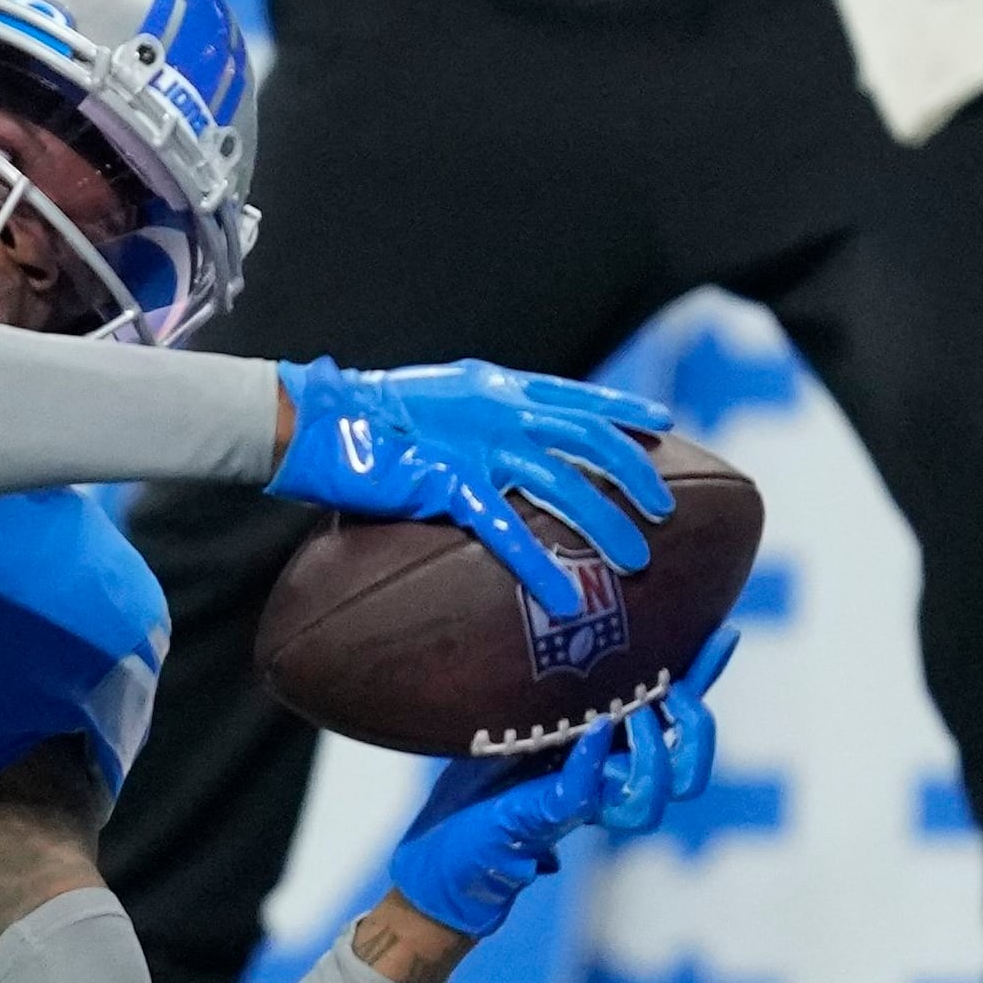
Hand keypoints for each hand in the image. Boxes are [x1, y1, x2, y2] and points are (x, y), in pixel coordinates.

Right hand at [272, 356, 671, 615]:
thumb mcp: (438, 402)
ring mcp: (476, 445)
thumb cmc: (369, 418)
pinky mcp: (450, 483)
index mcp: (494, 386)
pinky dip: (542, 565)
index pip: (575, 396)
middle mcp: (496, 409)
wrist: (317, 421)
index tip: (661, 427)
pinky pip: (508, 530)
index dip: (622, 410)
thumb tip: (509, 442)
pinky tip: (566, 596)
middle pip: (588, 438)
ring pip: (564, 484)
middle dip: (634, 474)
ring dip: (606, 523)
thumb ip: (479, 416)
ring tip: (636, 560)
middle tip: (665, 510)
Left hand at [384, 632, 735, 940]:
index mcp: (613, 754)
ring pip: (655, 796)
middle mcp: (610, 784)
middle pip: (689, 772)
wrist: (443, 850)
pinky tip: (593, 732)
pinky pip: (585, 792)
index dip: (705, 678)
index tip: (724, 633)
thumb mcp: (526, 718)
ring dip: (653, 753)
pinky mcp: (547, 817)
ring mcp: (584, 805)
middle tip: (669, 692)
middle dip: (695, 731)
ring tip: (627, 716)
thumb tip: (585, 628)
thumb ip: (562, 692)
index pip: (676, 722)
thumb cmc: (483, 782)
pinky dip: (593, 762)